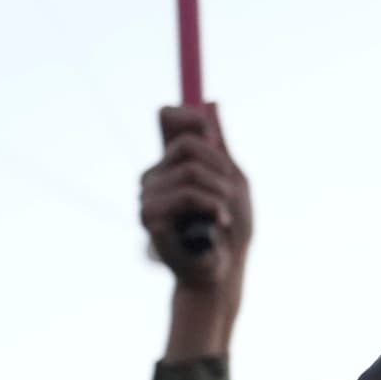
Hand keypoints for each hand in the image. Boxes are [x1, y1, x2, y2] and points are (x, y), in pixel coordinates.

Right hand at [141, 103, 248, 292]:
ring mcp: (148, 196)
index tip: (214, 136)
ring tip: (225, 214)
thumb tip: (211, 107)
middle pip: (185, 144)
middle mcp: (154, 176)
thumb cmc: (229, 229)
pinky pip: (186, 194)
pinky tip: (218, 223)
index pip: (167, 118)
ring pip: (190, 171)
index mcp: (172, 163)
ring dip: (220, 192)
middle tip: (232, 192)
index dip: (189, 116)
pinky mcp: (149, 217)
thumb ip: (219, 150)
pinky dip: (211, 206)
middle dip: (219, 167)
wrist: (223, 271)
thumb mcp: (233, 181)